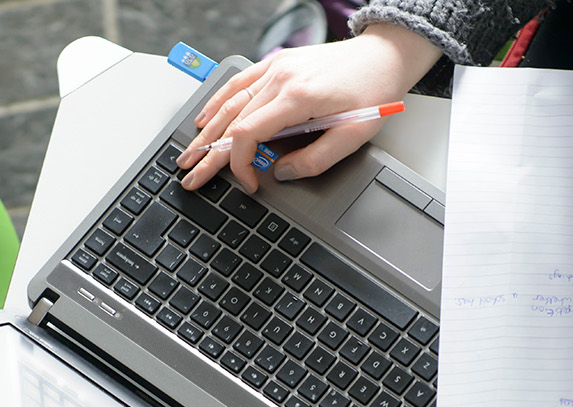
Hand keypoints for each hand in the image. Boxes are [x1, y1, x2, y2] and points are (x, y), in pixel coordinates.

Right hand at [176, 23, 441, 192]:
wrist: (383, 56)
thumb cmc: (374, 92)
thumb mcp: (354, 135)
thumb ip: (316, 159)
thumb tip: (282, 172)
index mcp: (298, 97)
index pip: (248, 134)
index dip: (239, 164)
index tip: (249, 183)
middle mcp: (280, 78)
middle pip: (231, 121)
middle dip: (208, 154)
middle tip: (190, 177)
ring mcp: (276, 68)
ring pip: (229, 102)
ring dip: (206, 131)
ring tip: (189, 154)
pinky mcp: (277, 64)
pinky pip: (239, 83)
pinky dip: (218, 102)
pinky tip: (206, 119)